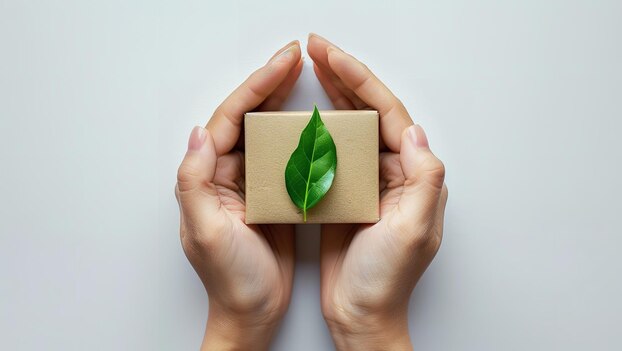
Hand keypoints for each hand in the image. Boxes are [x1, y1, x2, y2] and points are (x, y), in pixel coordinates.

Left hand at [175, 40, 303, 349]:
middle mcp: (224, 174)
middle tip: (295, 57)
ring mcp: (248, 183)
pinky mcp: (270, 195)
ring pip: (264, 131)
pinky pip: (282, 154)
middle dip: (269, 84)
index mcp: (207, 177)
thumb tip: (199, 132)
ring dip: (282, 102)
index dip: (255, 87)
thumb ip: (195, 182)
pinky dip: (295, 133)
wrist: (253, 312)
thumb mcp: (207, 233)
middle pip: (245, 117)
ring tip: (303, 77)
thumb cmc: (230, 280)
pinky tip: (312, 122)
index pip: (228, 120)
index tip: (282, 64)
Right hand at [308, 34, 447, 349]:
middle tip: (317, 49)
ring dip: (333, 94)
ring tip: (312, 68)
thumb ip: (423, 179)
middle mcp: (395, 171)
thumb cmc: (386, 279)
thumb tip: (414, 130)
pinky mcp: (346, 192)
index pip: (388, 113)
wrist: (360, 313)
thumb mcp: (414, 231)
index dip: (360, 80)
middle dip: (344, 76)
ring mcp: (369, 180)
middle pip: (370, 111)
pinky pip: (334, 149)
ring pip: (352, 125)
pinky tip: (304, 114)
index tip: (331, 57)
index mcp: (414, 174)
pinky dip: (320, 127)